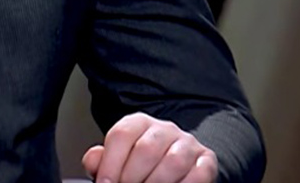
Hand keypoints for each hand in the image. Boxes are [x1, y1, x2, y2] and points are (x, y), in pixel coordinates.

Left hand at [82, 113, 216, 182]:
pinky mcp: (207, 161)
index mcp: (139, 122)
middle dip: (131, 177)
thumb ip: (103, 160)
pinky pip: (198, 174)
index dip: (110, 163)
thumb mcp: (120, 157)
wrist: (179, 164)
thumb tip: (93, 161)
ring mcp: (188, 144)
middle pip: (146, 149)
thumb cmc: (143, 164)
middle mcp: (164, 129)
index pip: (121, 135)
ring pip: (173, 162)